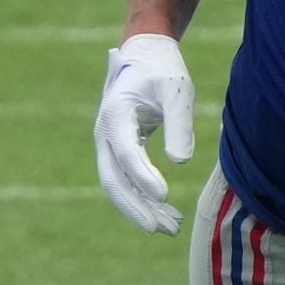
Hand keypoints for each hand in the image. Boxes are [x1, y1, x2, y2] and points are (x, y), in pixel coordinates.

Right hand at [94, 33, 194, 233]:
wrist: (146, 55)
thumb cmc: (163, 70)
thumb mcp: (178, 91)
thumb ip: (179, 124)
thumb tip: (180, 163)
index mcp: (116, 113)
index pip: (126, 153)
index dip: (143, 177)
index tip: (165, 196)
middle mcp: (105, 132)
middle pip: (113, 179)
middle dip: (137, 207)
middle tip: (163, 229)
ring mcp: (108, 143)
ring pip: (119, 185)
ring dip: (142, 209)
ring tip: (174, 227)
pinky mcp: (119, 151)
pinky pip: (126, 180)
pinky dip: (144, 199)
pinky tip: (169, 215)